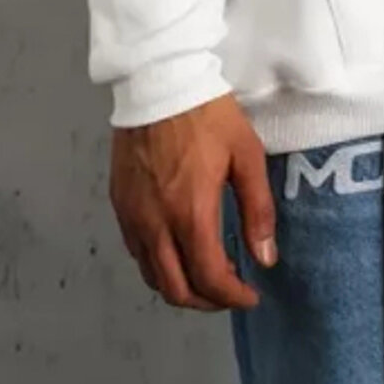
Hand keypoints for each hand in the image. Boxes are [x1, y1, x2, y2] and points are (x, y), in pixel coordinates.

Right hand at [109, 93, 277, 310]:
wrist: (159, 81)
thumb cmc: (207, 115)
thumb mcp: (246, 155)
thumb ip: (257, 210)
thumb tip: (264, 258)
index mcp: (189, 214)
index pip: (208, 279)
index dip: (232, 297)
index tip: (250, 295)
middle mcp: (154, 225)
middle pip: (175, 289)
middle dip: (206, 301)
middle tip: (229, 292)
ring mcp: (131, 216)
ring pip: (152, 275)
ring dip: (181, 286)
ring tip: (207, 274)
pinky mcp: (119, 203)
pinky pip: (136, 252)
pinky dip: (159, 265)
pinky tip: (179, 249)